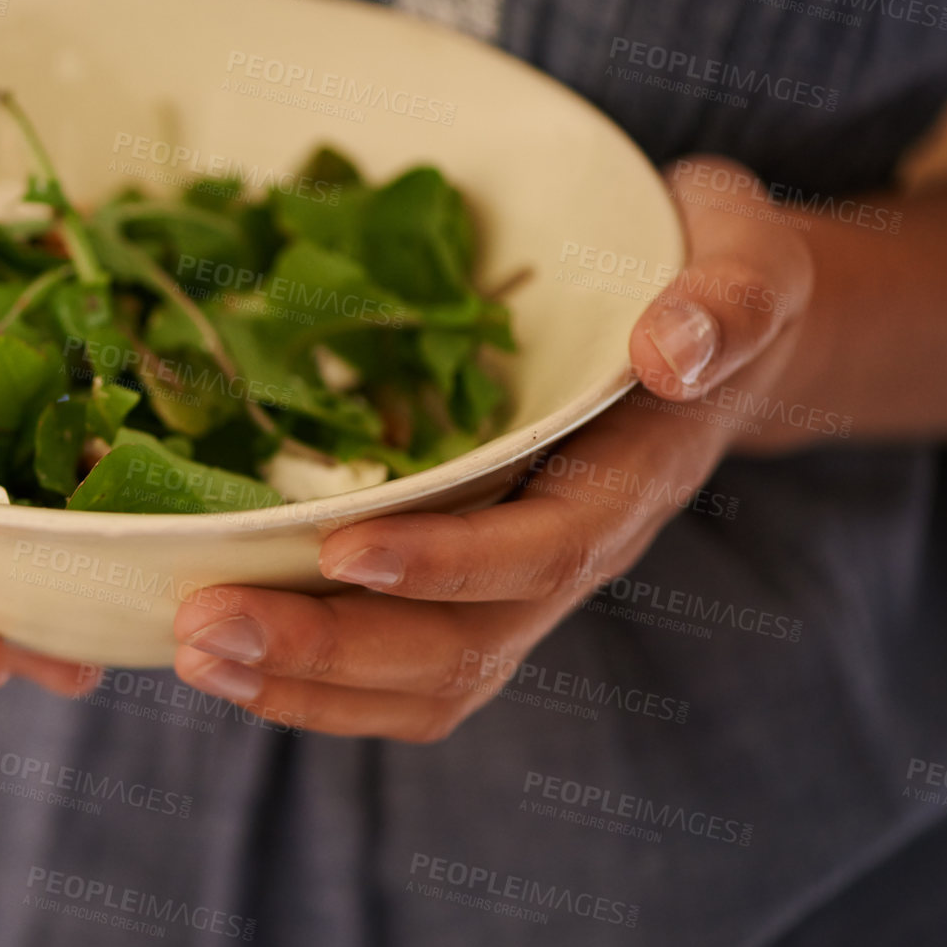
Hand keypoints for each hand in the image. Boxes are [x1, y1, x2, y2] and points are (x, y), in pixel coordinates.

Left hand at [171, 157, 815, 740]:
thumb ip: (728, 300)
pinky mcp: (479, 587)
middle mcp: (576, 550)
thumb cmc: (715, 282)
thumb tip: (667, 352)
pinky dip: (321, 684)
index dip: (448, 562)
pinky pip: (409, 670)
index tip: (343, 549)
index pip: (542, 548)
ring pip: (429, 679)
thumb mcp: (751, 261)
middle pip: (464, 644)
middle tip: (207, 627)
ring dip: (309, 684)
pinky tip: (232, 659)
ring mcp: (524, 583)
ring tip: (195, 655)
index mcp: (633, 480)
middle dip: (333, 648)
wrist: (717, 344)